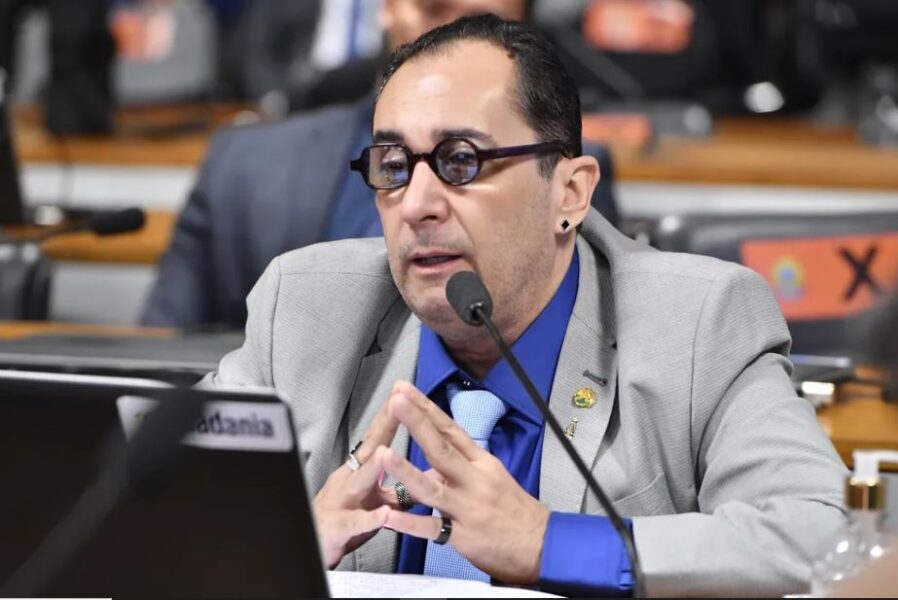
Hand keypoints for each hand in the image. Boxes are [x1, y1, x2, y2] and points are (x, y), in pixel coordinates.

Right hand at [313, 384, 407, 568]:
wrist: (309, 547)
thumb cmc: (344, 521)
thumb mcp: (376, 502)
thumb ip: (401, 489)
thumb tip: (431, 475)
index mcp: (359, 470)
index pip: (378, 436)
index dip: (391, 415)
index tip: (405, 391)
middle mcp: (349, 479)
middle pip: (369, 448)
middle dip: (384, 425)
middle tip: (398, 402)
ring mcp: (342, 501)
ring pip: (360, 481)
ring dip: (374, 467)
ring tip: (388, 453)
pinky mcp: (337, 528)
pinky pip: (355, 522)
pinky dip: (370, 518)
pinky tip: (384, 515)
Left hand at [381, 381, 549, 584]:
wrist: (542, 544)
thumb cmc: (515, 509)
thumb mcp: (491, 479)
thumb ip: (459, 468)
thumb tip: (430, 464)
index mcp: (482, 463)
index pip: (452, 430)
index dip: (428, 409)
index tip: (406, 390)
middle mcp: (474, 481)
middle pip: (441, 448)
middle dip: (417, 423)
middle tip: (396, 401)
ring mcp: (467, 508)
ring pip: (432, 489)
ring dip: (406, 471)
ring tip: (384, 454)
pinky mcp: (463, 537)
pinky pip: (432, 530)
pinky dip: (410, 524)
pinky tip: (389, 517)